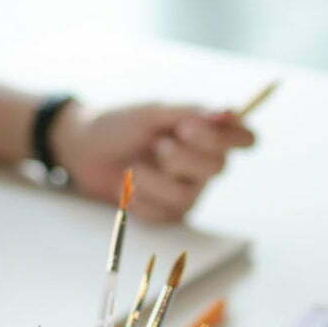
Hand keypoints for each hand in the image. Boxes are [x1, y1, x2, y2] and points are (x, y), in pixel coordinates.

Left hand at [51, 102, 255, 223]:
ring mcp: (189, 191)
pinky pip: (164, 213)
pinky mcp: (169, 214)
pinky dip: (140, 197)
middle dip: (184, 157)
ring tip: (133, 166)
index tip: (192, 128)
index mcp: (207, 134)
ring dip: (154, 179)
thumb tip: (228, 112)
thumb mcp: (152, 113)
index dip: (231, 137)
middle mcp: (204, 164)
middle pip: (219, 167)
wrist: (82, 151)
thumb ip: (189, 113)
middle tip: (159, 144)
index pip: (245, 138)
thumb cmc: (118, 126)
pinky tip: (128, 185)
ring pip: (187, 195)